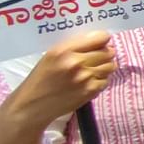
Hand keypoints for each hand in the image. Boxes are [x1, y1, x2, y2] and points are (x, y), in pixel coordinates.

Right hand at [0, 31, 114, 129]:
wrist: (32, 105)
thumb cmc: (42, 77)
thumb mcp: (52, 55)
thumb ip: (76, 45)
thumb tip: (102, 40)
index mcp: (64, 50)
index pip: (100, 37)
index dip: (102, 39)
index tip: (100, 42)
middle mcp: (76, 62)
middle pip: (108, 52)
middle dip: (105, 53)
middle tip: (97, 57)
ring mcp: (85, 78)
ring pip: (111, 65)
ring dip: (105, 66)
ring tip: (93, 69)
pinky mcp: (90, 91)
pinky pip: (107, 80)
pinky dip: (101, 80)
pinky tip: (89, 81)